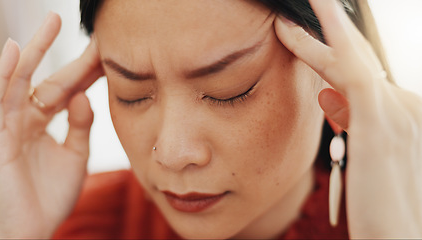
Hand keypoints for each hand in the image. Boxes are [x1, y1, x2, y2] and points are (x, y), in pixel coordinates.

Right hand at [0, 12, 102, 237]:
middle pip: (42, 78)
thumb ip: (80, 124)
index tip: (103, 51)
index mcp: (42, 123)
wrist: (32, 230)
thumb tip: (84, 95)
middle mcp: (23, 119)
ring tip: (49, 23)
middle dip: (57, 49)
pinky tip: (17, 50)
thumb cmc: (50, 196)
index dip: (82, 70)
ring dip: (33, 50)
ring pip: (17, 80)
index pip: (63, 88)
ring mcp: (6, 126)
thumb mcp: (76, 155)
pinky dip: (3, 74)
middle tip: (68, 20)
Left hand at [275, 0, 421, 237]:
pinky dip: (336, 41)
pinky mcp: (380, 124)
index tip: (307, 38)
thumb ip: (353, 122)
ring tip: (293, 15)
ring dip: (320, 32)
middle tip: (301, 12)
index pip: (363, 72)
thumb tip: (329, 97)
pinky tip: (320, 12)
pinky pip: (353, 72)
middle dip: (328, 33)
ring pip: (350, 61)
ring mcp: (397, 112)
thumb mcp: (365, 156)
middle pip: (358, 60)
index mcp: (400, 114)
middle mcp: (404, 106)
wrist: (400, 238)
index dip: (335, 51)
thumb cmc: (379, 205)